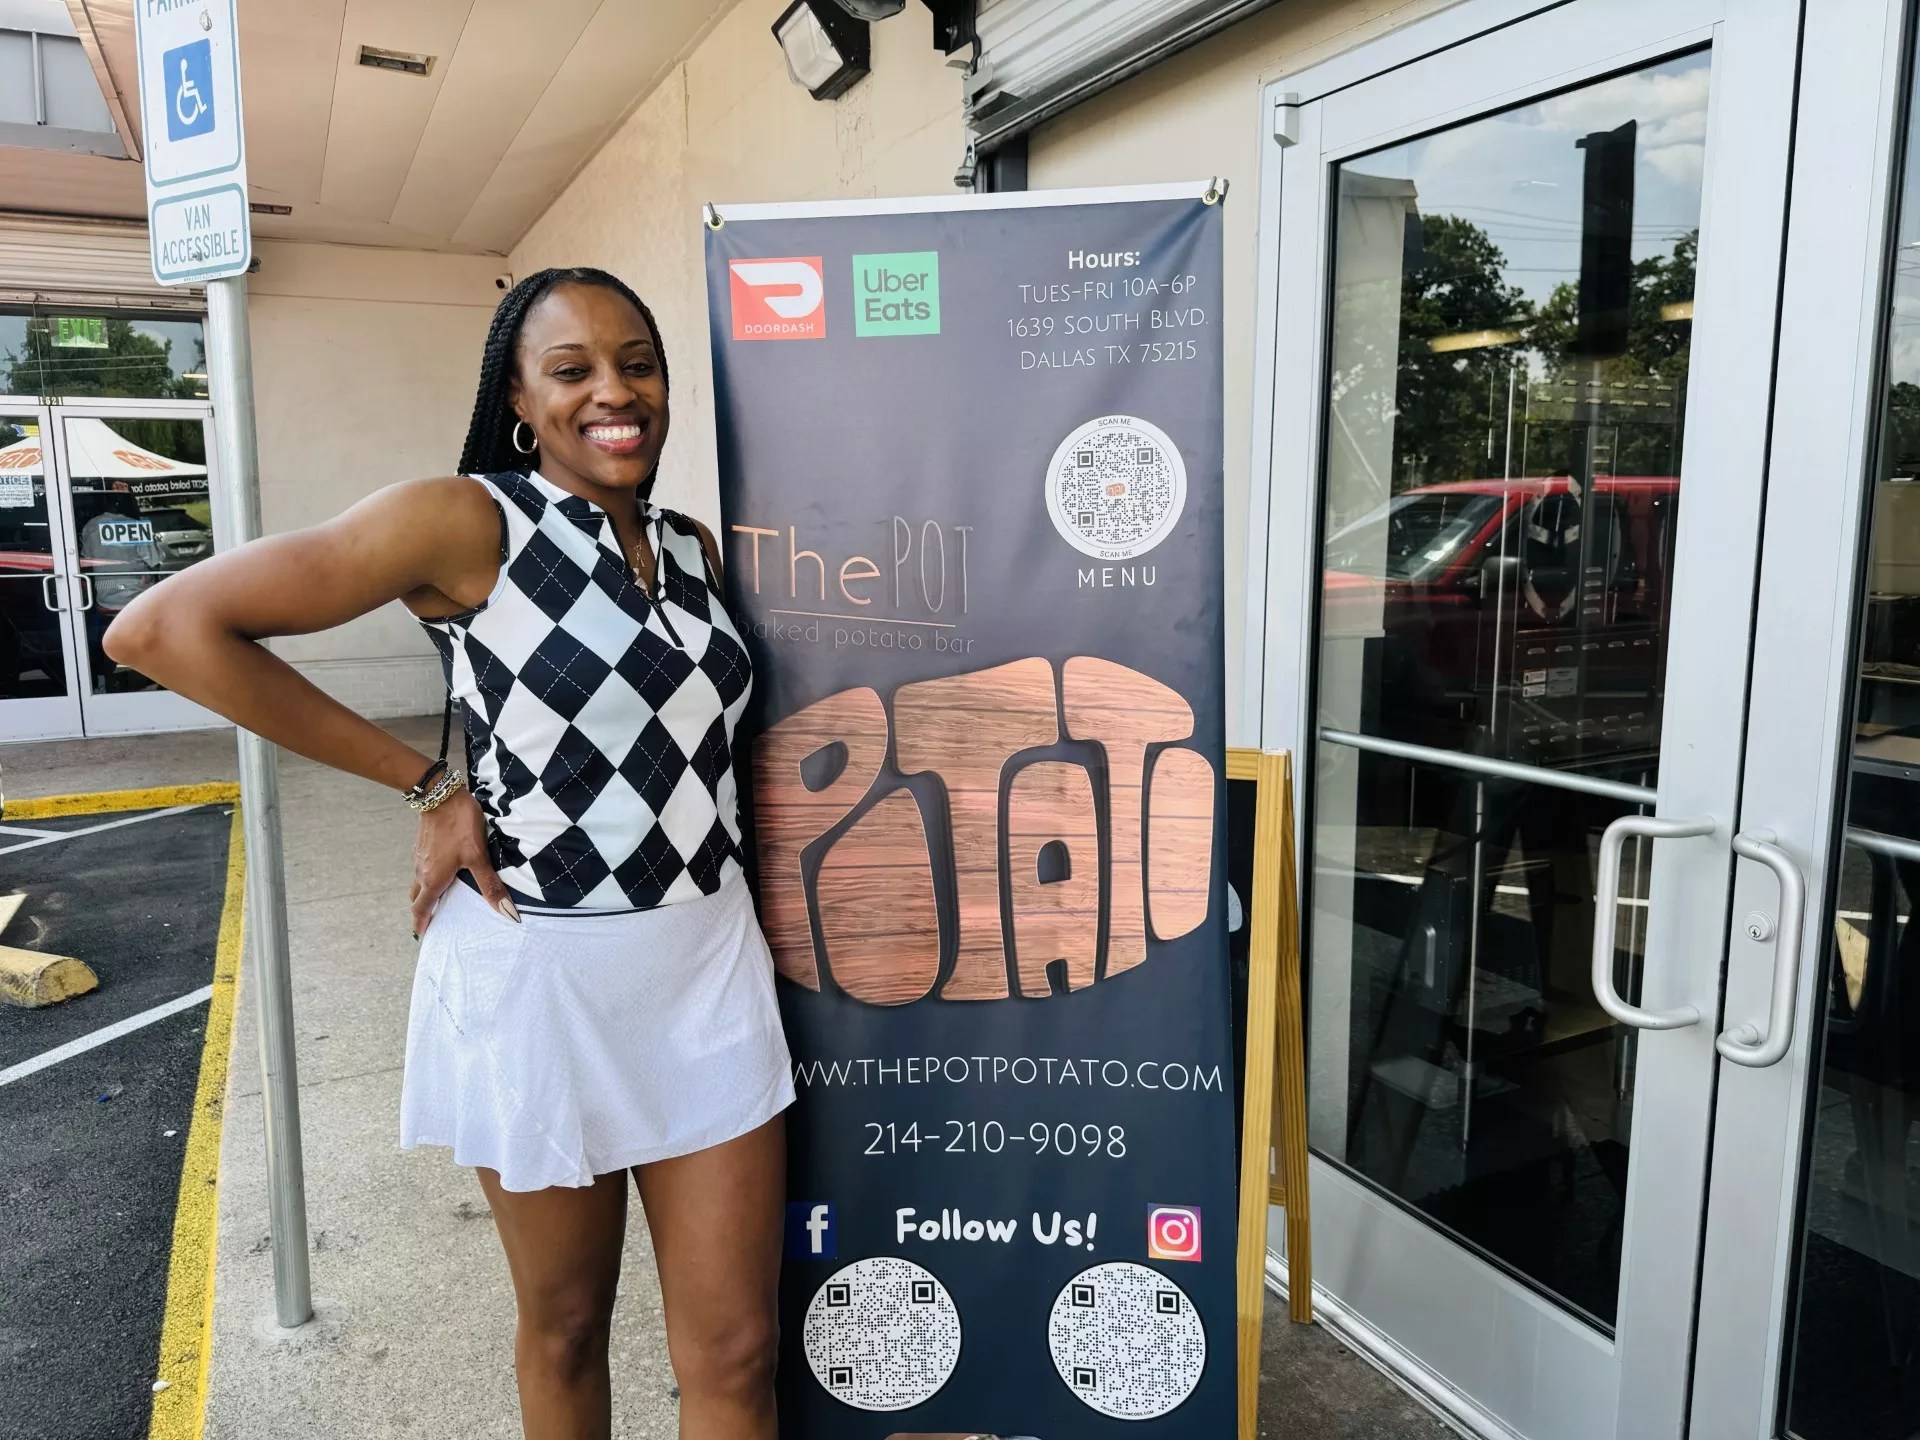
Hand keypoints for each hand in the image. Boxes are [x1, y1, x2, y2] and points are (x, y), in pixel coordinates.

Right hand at [409, 788, 517, 935]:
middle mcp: (421, 872)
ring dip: (426, 893)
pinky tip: (444, 872)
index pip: (421, 909)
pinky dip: (429, 877)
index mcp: (432, 880)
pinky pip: (422, 868)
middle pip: (417, 898)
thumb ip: (490, 885)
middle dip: (423, 911)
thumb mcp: (478, 857)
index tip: (423, 935)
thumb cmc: (459, 826)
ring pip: (419, 882)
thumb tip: (505, 912)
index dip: (421, 924)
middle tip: (434, 920)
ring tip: (441, 899)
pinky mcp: (422, 845)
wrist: (440, 795)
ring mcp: (420, 857)